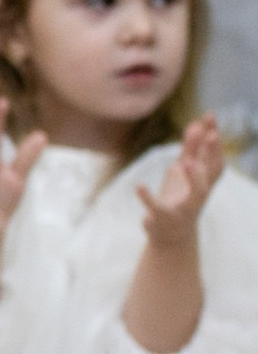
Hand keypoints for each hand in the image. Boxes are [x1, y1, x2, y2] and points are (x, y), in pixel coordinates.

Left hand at [139, 112, 227, 246]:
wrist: (172, 235)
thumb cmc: (181, 197)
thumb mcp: (185, 172)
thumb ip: (191, 149)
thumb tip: (197, 123)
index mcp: (204, 181)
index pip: (214, 158)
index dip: (214, 139)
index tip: (211, 117)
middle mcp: (199, 194)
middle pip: (211, 174)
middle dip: (212, 154)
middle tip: (212, 135)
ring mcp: (184, 207)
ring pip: (196, 194)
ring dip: (194, 178)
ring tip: (187, 163)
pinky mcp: (163, 218)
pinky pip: (157, 209)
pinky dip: (148, 198)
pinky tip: (139, 186)